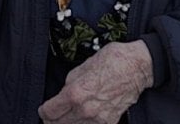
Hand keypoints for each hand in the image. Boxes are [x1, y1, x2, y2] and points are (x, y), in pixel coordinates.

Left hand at [38, 41, 153, 123]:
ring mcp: (98, 119)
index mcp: (75, 93)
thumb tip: (62, 95)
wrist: (135, 68)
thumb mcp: (80, 68)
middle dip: (52, 120)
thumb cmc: (111, 62)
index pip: (49, 113)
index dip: (44, 111)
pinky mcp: (109, 123)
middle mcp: (85, 110)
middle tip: (53, 115)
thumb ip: (68, 85)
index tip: (45, 109)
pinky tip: (81, 119)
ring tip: (66, 118)